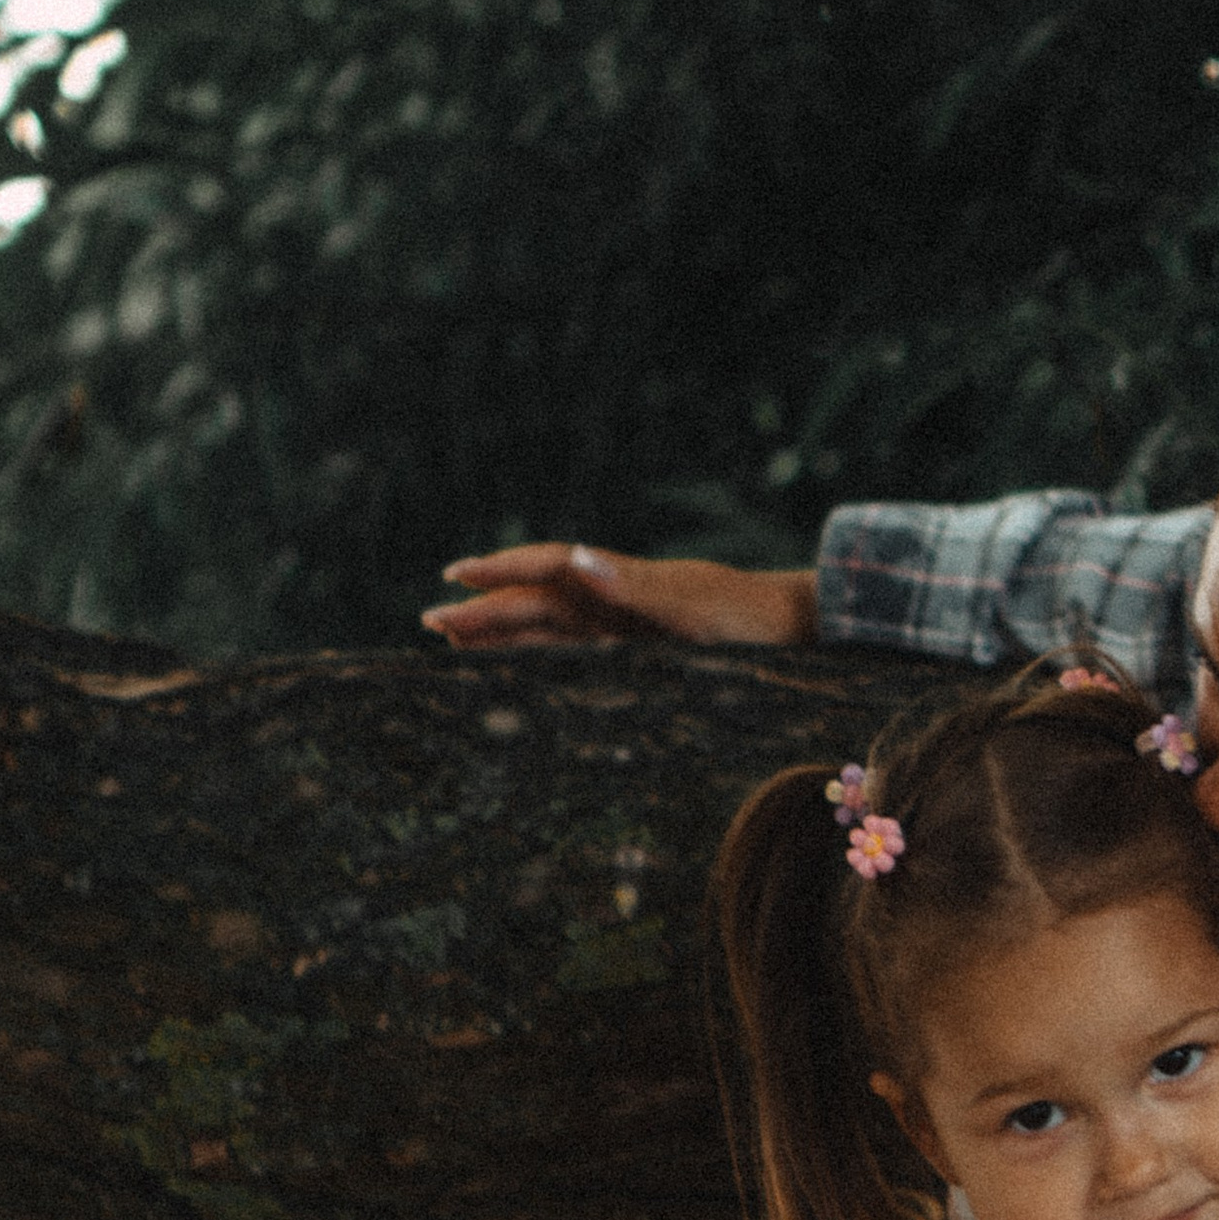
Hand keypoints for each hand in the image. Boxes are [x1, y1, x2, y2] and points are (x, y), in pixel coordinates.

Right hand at [424, 543, 819, 651]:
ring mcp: (624, 621)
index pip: (546, 570)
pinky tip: (520, 661)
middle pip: (535, 599)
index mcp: (620, 582)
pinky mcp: (638, 644)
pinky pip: (574, 647)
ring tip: (455, 640)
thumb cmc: (746, 618)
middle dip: (483, 609)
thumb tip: (579, 558)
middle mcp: (614, 598)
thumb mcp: (692, 606)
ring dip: (503, 630)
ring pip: (548, 623)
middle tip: (428, 624)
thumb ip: (635, 586)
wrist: (790, 625)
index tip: (454, 577)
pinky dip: (539, 652)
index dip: (500, 572)